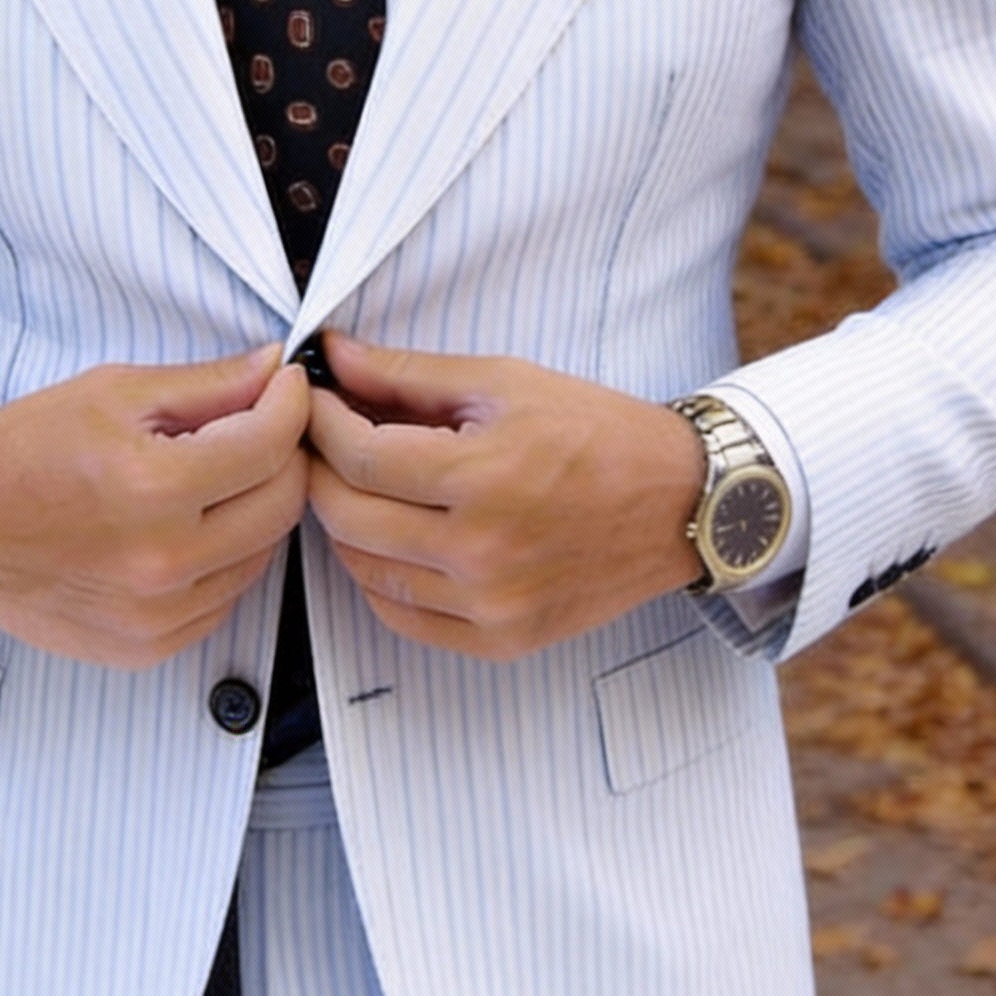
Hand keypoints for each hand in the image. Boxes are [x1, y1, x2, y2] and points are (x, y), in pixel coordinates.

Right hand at [0, 345, 310, 668]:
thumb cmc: (22, 451)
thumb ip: (208, 385)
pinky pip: (226, 596)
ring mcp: (157, 616)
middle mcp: (160, 562)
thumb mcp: (113, 393)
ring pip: (262, 553)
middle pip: (282, 504)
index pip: (270, 445)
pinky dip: (224, 556)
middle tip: (259, 424)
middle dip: (283, 454)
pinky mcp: (150, 647)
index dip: (290, 403)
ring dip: (255, 507)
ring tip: (212, 475)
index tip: (285, 384)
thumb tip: (274, 368)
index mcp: (150, 488)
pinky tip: (186, 526)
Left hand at [306, 332, 704, 660]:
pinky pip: (401, 617)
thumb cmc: (599, 433)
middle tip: (322, 441)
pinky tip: (389, 539)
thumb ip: (409, 375)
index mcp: (483, 477)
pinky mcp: (502, 638)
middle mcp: (482, 551)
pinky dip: (378, 577)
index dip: (320, 424)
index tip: (313, 401)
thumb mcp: (505, 382)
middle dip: (319, 471)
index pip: (358, 457)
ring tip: (360, 485)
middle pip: (348, 517)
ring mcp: (491, 605)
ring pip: (365, 571)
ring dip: (345, 524)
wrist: (682, 502)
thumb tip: (334, 356)